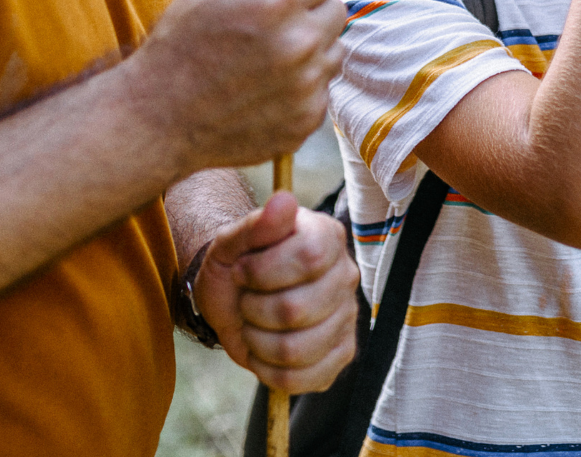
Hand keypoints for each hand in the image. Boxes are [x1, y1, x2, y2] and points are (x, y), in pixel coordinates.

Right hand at [122, 0, 345, 174]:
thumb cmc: (181, 41)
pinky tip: (261, 88)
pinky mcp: (308, 118)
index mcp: (276, 0)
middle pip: (336, 7)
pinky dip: (301, 83)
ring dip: (309, 46)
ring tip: (262, 57)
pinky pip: (322, 85)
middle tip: (267, 22)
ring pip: (334, 47)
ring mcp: (307, 85)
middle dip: (309, 8)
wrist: (158, 120)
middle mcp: (300, 42)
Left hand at [194, 191, 358, 392]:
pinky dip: (268, 370)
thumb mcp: (232, 241)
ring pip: (294, 349)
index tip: (242, 270)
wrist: (237, 297)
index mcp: (328, 237)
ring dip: (256, 341)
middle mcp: (347, 275)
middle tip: (247, 299)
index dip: (263, 271)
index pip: (309, 258)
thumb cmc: (238, 264)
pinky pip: (301, 380)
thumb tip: (284, 200)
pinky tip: (264, 350)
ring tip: (254, 324)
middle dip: (253, 309)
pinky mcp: (342, 355)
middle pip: (296, 309)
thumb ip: (256, 224)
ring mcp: (348, 317)